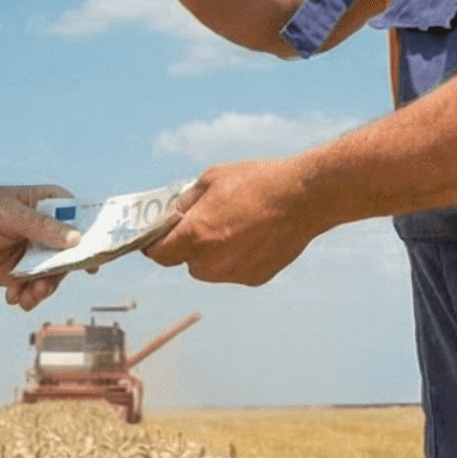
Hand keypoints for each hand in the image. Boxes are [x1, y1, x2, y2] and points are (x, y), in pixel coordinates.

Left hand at [0, 175, 84, 311]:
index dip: (93, 241)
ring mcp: (38, 253)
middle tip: (42, 287)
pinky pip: (34, 288)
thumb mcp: (8, 214)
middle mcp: (50, 231)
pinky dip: (26, 296)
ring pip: (54, 276)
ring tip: (24, 298)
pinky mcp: (22, 271)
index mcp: (53, 206)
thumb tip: (75, 238)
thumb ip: (41, 226)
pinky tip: (12, 297)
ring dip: (42, 290)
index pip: (83, 221)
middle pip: (71, 256)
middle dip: (59, 275)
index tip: (95, 264)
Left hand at [143, 159, 323, 285]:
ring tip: (233, 226)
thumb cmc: (256, 182)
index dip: (154, 244)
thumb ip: (186, 202)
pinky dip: (236, 258)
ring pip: (209, 269)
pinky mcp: (254, 278)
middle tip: (202, 222)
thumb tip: (172, 214)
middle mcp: (211, 262)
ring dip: (211, 254)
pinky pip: (234, 270)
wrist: (303, 197)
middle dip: (187, 246)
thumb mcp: (211, 179)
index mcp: (194, 236)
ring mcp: (234, 273)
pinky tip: (253, 235)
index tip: (156, 237)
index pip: (158, 253)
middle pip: (185, 262)